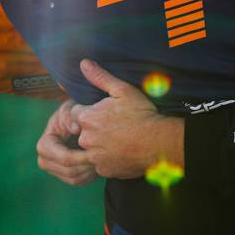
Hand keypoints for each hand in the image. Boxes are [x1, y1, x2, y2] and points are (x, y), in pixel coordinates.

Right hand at [36, 99, 97, 185]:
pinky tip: (99, 164)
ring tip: (103, 160)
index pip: (64, 158)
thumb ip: (70, 116)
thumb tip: (76, 129)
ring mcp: (53, 171)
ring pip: (74, 179)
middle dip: (87, 166)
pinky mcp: (64, 176)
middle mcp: (44, 161)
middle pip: (69, 171)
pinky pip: (78, 181)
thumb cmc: (71, 114)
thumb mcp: (69, 109)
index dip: (81, 157)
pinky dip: (90, 176)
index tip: (97, 150)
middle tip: (104, 157)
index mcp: (44, 145)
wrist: (74, 121)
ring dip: (90, 172)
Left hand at [69, 59, 182, 178]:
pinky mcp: (104, 171)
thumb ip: (100, 77)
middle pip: (82, 132)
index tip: (104, 113)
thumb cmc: (141, 114)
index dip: (90, 112)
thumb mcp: (122, 90)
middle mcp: (86, 139)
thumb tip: (83, 63)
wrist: (158, 144)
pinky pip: (100, 164)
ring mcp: (95, 157)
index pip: (76, 114)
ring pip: (91, 149)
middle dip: (93, 129)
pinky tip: (121, 152)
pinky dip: (108, 159)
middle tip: (114, 126)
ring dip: (100, 145)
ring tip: (119, 139)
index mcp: (87, 118)